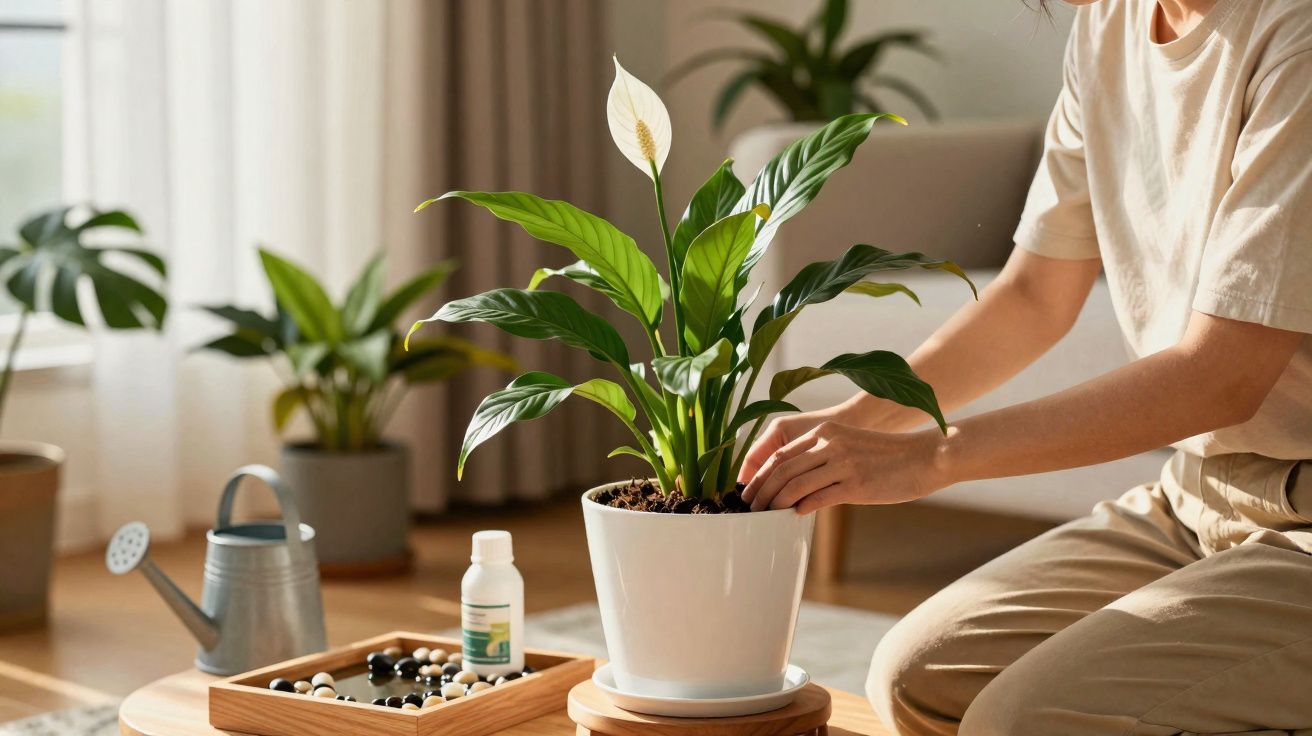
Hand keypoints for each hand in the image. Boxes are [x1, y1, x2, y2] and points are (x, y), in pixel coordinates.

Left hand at [739, 421, 949, 514]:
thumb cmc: (888, 456)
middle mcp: (830, 443)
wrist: (925, 457)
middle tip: (750, 507)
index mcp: (826, 432)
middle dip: (761, 490)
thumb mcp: (850, 446)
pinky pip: (818, 498)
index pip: (780, 453)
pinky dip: (800, 508)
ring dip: (775, 502)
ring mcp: (842, 463)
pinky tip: (793, 515)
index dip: (760, 474)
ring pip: (794, 484)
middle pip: (781, 468)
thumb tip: (797, 485)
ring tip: (766, 514)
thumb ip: (823, 458)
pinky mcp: (855, 484)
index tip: (749, 490)